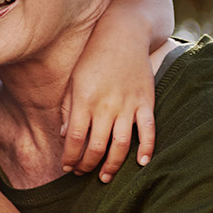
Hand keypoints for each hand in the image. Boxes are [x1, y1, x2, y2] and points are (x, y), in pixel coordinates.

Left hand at [60, 37, 155, 180]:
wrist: (122, 35)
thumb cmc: (92, 58)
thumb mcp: (73, 81)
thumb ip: (69, 109)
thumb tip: (64, 135)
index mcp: (84, 101)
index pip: (75, 138)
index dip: (71, 156)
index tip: (67, 167)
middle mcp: (106, 106)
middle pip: (97, 145)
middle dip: (88, 164)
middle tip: (82, 174)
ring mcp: (128, 105)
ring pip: (121, 144)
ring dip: (112, 164)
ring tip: (105, 176)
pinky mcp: (146, 102)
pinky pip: (148, 130)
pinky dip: (146, 148)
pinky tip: (140, 163)